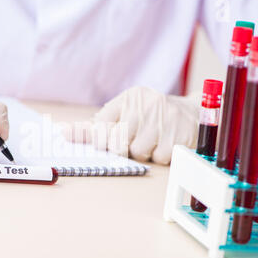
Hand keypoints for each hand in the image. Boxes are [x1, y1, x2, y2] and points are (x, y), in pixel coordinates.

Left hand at [66, 86, 199, 164]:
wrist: (193, 115)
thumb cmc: (152, 117)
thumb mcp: (127, 113)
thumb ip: (98, 125)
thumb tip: (64, 133)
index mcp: (130, 98)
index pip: (101, 122)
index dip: (93, 137)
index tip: (84, 139)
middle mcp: (145, 105)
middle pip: (116, 141)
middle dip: (121, 148)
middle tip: (132, 141)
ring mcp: (163, 119)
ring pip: (137, 152)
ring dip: (143, 153)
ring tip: (152, 140)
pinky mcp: (177, 135)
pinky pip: (157, 159)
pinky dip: (160, 157)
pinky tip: (165, 144)